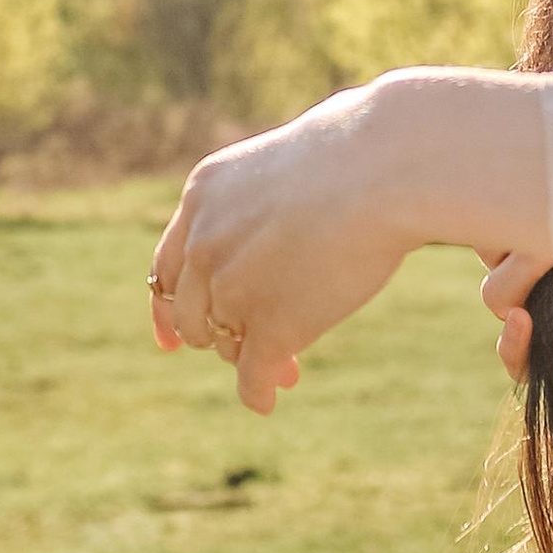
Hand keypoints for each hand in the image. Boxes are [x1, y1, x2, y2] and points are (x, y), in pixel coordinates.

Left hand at [148, 71, 550, 415]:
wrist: (383, 168)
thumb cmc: (356, 154)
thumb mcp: (284, 167)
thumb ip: (261, 207)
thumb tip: (277, 237)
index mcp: (203, 197)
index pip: (169, 267)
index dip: (169, 308)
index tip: (169, 342)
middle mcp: (205, 245)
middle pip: (195, 312)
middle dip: (220, 334)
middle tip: (252, 346)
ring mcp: (233, 288)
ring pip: (224, 344)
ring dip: (249, 360)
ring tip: (289, 369)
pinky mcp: (271, 326)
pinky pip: (252, 375)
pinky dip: (258, 392)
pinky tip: (271, 398)